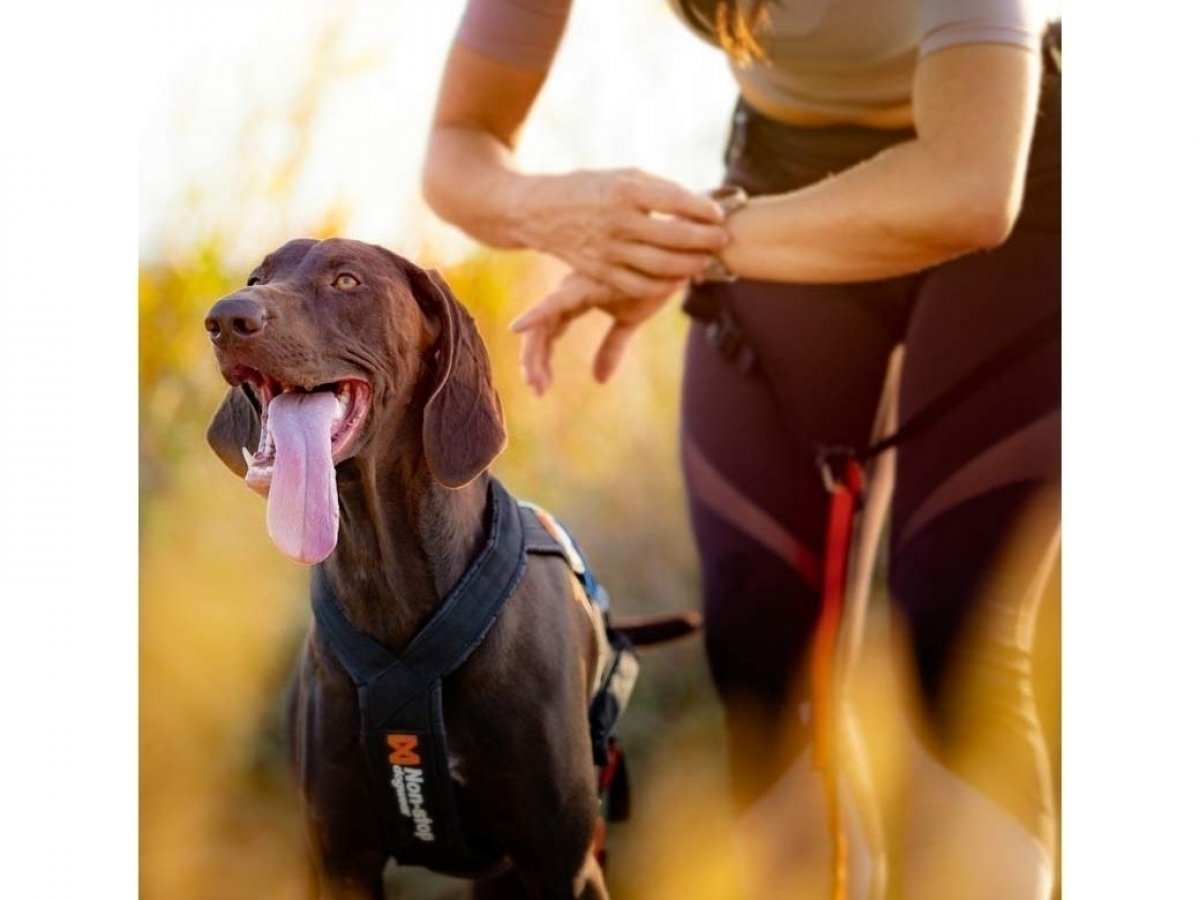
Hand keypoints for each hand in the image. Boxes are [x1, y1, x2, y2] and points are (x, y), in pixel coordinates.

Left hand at [511, 270, 679, 393]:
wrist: (675, 257)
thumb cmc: (652, 282)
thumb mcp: (630, 320)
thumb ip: (611, 348)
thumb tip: (598, 380)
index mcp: (574, 299)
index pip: (549, 330)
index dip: (540, 358)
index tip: (537, 387)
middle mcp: (568, 292)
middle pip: (540, 330)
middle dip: (534, 362)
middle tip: (537, 390)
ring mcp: (573, 287)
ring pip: (542, 323)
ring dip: (534, 354)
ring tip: (535, 382)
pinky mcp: (584, 284)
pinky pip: (553, 303)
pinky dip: (535, 315)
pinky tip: (517, 328)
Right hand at [513, 168, 726, 300]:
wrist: (540, 211)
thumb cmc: (590, 189)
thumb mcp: (623, 176)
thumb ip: (660, 190)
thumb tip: (699, 206)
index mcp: (625, 190)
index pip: (677, 202)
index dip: (704, 211)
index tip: (720, 215)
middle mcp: (617, 220)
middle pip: (674, 237)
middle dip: (705, 240)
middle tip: (722, 240)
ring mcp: (608, 249)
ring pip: (661, 265)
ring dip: (690, 265)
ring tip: (706, 260)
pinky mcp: (600, 271)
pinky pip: (639, 285)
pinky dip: (664, 285)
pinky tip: (678, 279)